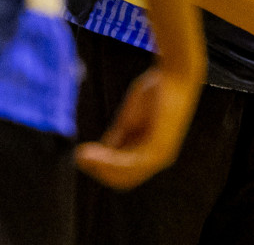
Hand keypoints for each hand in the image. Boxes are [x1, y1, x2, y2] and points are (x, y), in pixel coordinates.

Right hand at [75, 59, 202, 189]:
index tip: (81, 156)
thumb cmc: (156, 91)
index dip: (101, 168)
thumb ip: (119, 135)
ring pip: (124, 175)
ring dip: (100, 168)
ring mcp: (160, 156)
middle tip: (78, 158)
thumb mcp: (130, 117)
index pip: (122, 172)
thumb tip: (102, 151)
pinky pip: (130, 164)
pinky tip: (94, 155)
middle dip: (98, 171)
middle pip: (122, 179)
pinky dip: (110, 162)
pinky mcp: (159, 148)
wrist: (175, 74)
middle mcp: (156, 159)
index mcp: (149, 151)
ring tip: (81, 156)